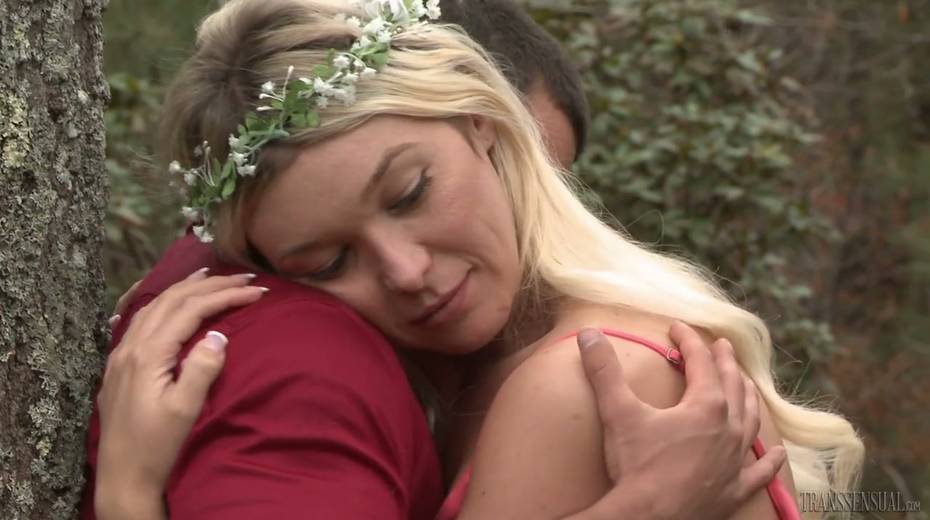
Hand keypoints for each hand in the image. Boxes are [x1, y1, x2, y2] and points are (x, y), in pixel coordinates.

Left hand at [95, 269, 266, 517]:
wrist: (122, 476)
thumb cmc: (156, 447)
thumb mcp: (185, 411)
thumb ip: (201, 369)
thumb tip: (219, 334)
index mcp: (148, 354)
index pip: (191, 310)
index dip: (225, 295)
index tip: (256, 291)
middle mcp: (131, 346)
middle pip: (172, 300)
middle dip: (209, 284)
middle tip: (243, 277)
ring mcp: (121, 354)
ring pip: (154, 305)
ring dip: (184, 287)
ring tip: (208, 276)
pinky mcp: (120, 365)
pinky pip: (140, 318)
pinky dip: (162, 302)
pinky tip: (167, 302)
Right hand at [577, 322, 784, 519]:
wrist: (649, 519)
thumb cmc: (637, 465)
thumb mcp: (618, 412)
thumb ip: (604, 371)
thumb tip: (588, 334)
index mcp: (705, 406)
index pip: (700, 361)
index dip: (688, 340)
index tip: (677, 327)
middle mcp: (728, 429)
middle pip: (732, 386)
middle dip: (725, 362)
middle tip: (722, 346)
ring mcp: (734, 461)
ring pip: (750, 421)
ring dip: (748, 399)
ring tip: (746, 385)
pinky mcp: (734, 490)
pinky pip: (759, 472)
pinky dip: (768, 461)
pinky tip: (777, 453)